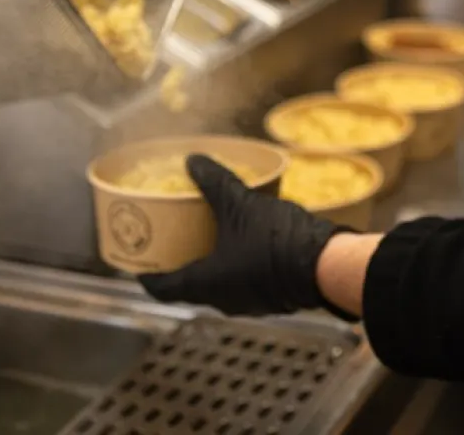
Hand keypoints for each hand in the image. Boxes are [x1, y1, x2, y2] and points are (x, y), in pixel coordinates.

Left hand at [139, 155, 346, 316]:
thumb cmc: (275, 240)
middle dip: (180, 264)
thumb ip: (215, 183)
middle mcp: (221, 301)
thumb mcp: (241, 204)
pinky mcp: (270, 300)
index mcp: (204, 284)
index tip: (138, 264)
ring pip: (217, 286)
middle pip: (189, 287)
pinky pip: (242, 284)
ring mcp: (248, 303)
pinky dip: (234, 267)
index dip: (147, 275)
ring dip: (210, 265)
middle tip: (175, 240)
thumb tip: (192, 161)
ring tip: (210, 237)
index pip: (162, 288)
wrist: (325, 265)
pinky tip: (244, 245)